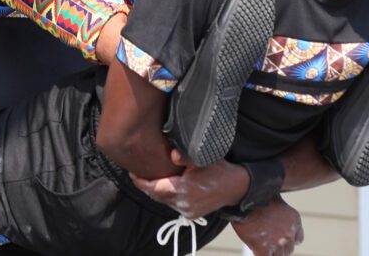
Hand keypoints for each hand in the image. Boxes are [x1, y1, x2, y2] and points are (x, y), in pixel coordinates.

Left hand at [129, 148, 248, 218]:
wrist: (237, 187)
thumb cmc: (219, 169)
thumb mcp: (203, 158)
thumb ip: (185, 155)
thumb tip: (172, 154)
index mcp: (184, 190)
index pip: (154, 188)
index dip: (140, 181)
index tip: (131, 172)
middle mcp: (183, 203)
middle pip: (156, 195)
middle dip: (145, 185)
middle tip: (136, 172)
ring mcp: (187, 211)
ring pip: (163, 201)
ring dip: (155, 190)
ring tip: (148, 177)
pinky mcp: (191, 214)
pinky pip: (172, 204)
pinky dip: (165, 196)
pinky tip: (163, 185)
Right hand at [231, 195, 303, 255]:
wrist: (242, 195)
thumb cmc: (256, 192)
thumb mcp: (275, 196)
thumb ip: (280, 206)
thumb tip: (278, 206)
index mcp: (294, 219)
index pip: (297, 239)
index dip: (288, 239)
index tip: (279, 237)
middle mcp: (289, 232)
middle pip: (288, 249)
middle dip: (278, 246)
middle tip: (266, 239)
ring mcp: (277, 242)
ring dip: (271, 252)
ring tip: (260, 242)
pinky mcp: (264, 249)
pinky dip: (260, 254)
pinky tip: (255, 248)